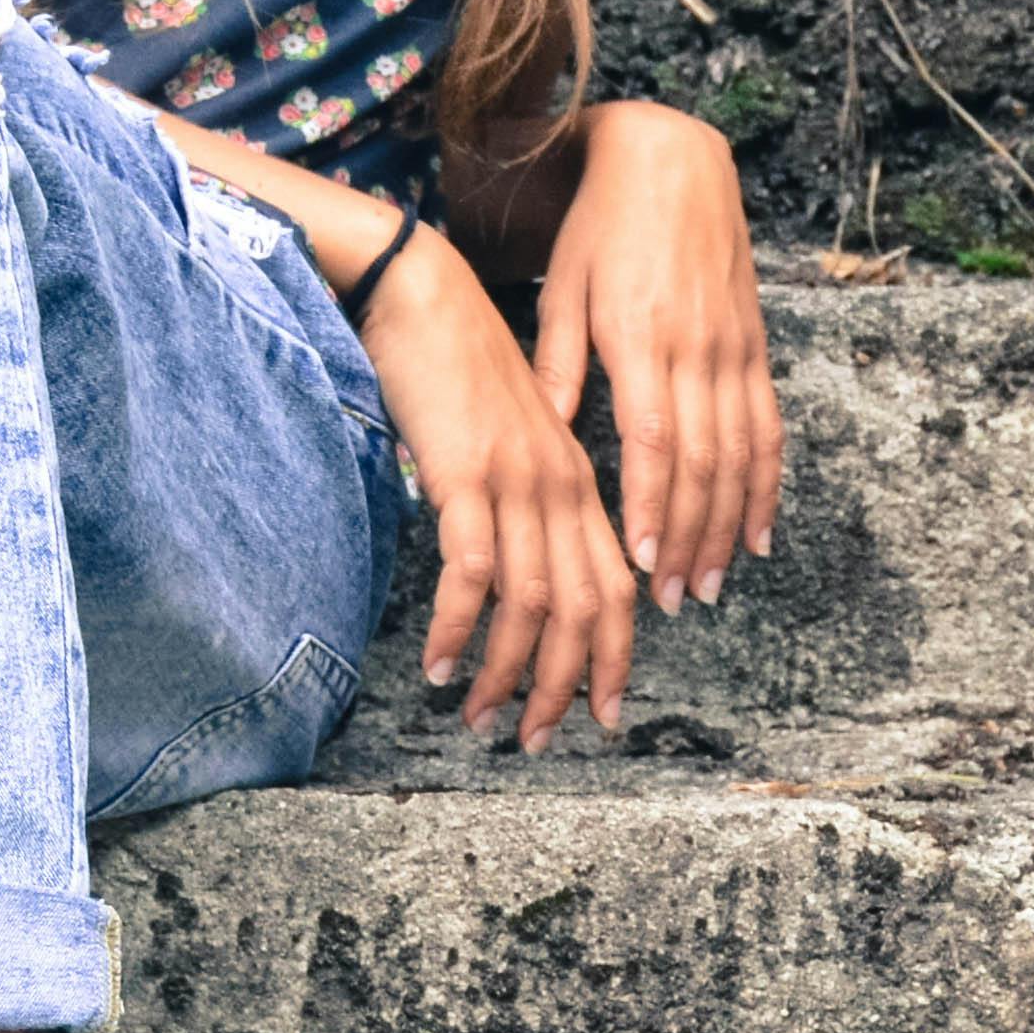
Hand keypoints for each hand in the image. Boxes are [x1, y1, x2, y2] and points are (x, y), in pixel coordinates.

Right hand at [360, 235, 632, 748]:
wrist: (419, 293)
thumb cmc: (454, 364)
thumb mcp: (507, 435)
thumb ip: (524, 493)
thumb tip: (513, 567)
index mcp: (576, 480)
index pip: (614, 586)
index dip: (614, 657)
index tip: (602, 714)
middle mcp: (559, 486)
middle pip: (584, 609)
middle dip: (562, 686)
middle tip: (532, 739)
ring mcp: (517, 481)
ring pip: (532, 603)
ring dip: (505, 673)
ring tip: (478, 719)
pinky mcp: (467, 475)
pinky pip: (472, 572)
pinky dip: (459, 628)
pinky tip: (438, 665)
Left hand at [525, 104, 780, 615]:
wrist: (673, 159)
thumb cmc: (602, 225)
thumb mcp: (564, 289)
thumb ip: (557, 369)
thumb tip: (538, 442)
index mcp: (640, 336)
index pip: (653, 440)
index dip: (651, 505)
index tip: (640, 562)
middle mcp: (696, 347)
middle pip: (703, 462)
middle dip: (689, 537)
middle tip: (671, 599)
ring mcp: (734, 347)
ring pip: (742, 453)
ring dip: (729, 525)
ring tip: (710, 584)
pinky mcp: (756, 344)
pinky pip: (769, 426)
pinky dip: (767, 485)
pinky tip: (758, 534)